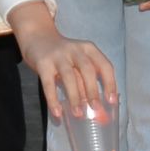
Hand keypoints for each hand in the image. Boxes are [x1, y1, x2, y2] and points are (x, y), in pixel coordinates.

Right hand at [8, 2, 116, 119]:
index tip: (111, 100)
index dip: (110, 83)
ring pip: (69, 77)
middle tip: (96, 108)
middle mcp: (75, 50)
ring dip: (75, 97)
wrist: (37, 36)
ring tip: (78, 113)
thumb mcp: (77, 61)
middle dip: (93, 90)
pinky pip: (48, 84)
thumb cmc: (62, 54)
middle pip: (87, 70)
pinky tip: (57, 112)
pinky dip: (53, 99)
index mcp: (88, 49)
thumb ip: (85, 78)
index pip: (104, 65)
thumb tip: (94, 104)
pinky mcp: (43, 63)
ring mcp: (58, 56)